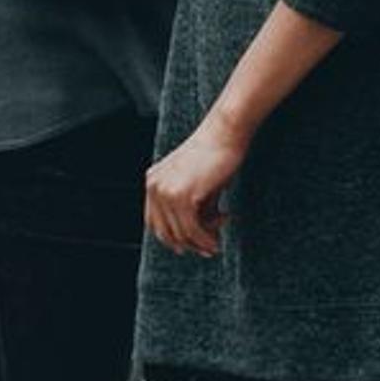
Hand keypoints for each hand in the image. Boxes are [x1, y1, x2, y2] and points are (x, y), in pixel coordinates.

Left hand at [143, 114, 241, 256]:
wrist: (225, 133)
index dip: (173, 238)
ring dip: (201, 242)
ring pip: (180, 234)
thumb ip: (191, 211)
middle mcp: (154, 186)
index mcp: (153, 180)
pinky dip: (205, 240)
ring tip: (218, 239)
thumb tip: (197, 243)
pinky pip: (192, 230)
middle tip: (210, 247)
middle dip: (189, 244)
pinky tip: (218, 239)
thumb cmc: (216, 157)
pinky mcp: (182, 195)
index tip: (193, 245)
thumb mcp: (198, 187)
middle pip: (165, 232)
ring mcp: (165, 191)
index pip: (155, 222)